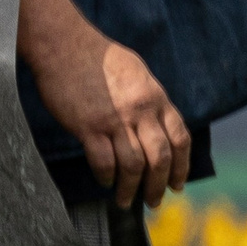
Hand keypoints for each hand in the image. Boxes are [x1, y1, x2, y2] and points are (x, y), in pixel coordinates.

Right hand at [17, 0, 191, 206]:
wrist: (64, 43)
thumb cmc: (99, 57)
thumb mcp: (138, 74)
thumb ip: (151, 101)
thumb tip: (158, 125)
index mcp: (157, 99)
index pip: (180, 139)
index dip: (182, 166)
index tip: (178, 184)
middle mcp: (141, 112)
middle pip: (160, 158)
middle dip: (158, 185)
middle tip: (154, 202)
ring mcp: (115, 120)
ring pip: (133, 165)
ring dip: (131, 188)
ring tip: (127, 201)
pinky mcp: (88, 126)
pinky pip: (104, 161)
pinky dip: (107, 176)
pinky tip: (106, 181)